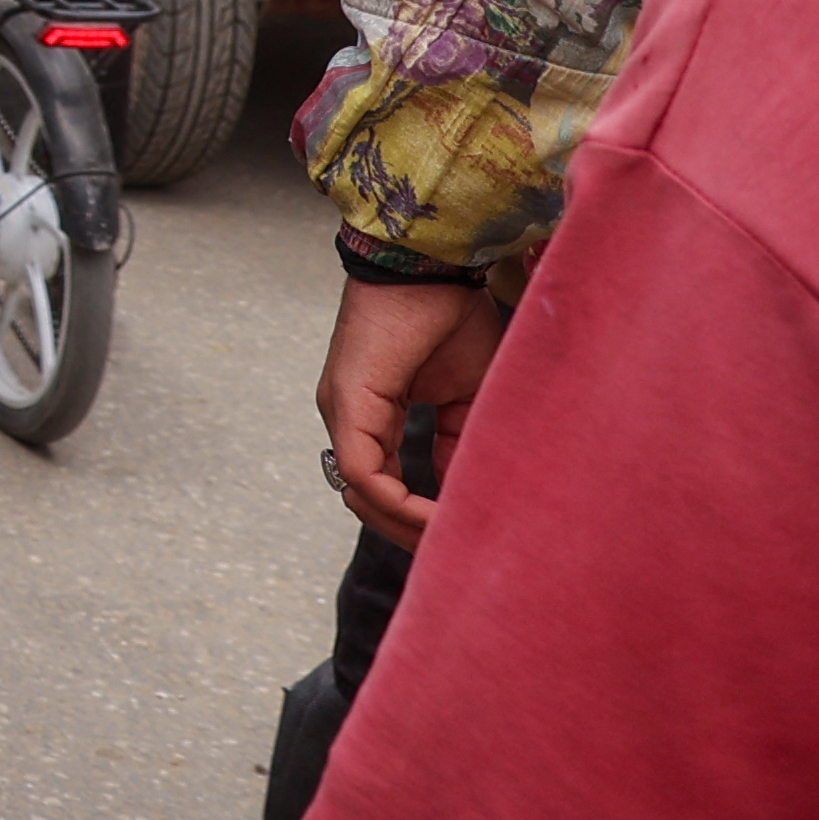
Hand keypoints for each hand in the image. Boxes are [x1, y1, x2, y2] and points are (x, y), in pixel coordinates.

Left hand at [316, 274, 505, 546]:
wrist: (432, 265)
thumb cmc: (451, 318)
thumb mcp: (469, 397)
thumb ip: (465, 444)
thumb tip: (476, 494)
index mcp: (374, 416)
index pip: (391, 486)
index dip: (424, 518)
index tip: (467, 534)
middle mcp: (350, 418)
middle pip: (369, 499)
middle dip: (413, 533)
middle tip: (457, 554)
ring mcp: (342, 411)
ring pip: (361, 493)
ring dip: (407, 524)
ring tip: (452, 540)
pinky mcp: (347, 403)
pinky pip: (363, 471)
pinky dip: (399, 501)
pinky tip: (438, 515)